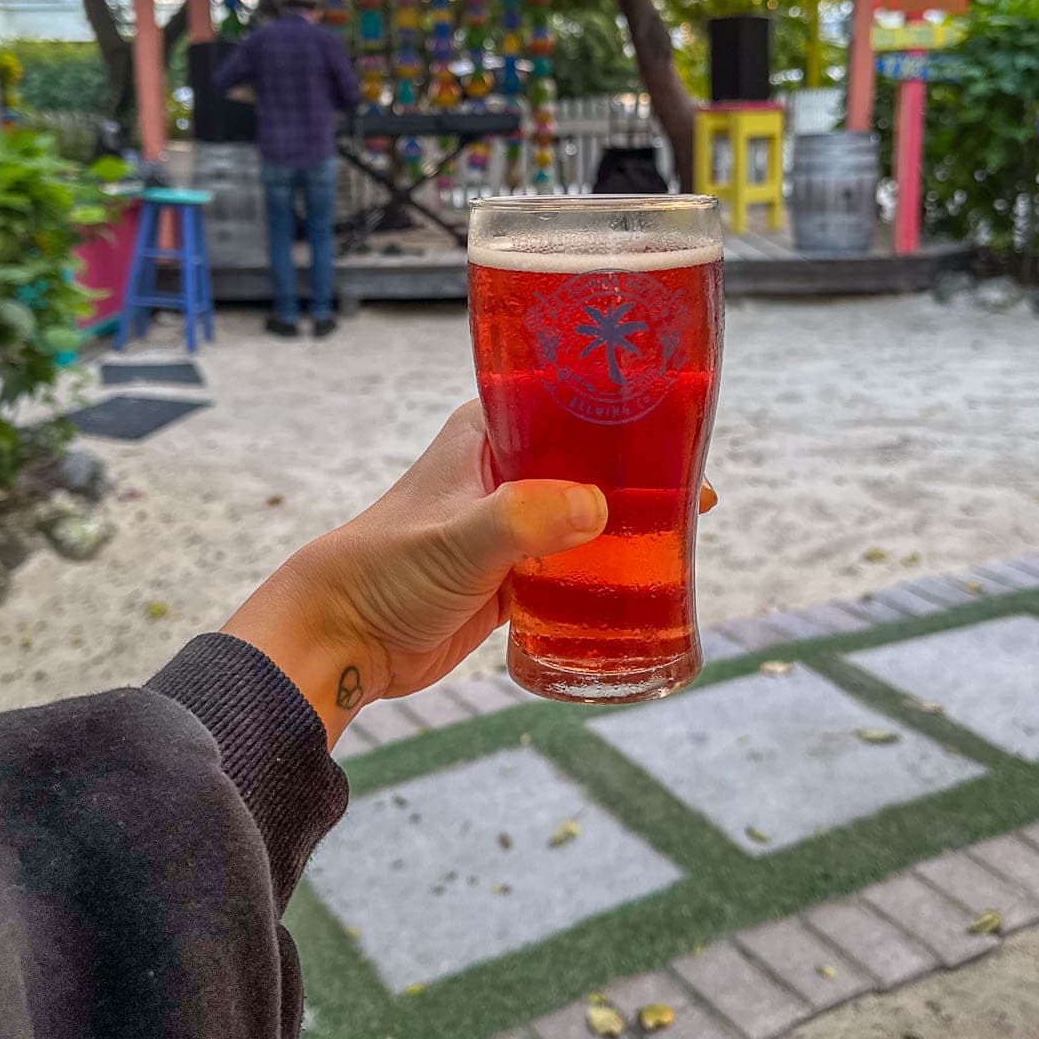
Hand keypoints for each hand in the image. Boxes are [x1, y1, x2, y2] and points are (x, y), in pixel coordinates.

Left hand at [223, 402, 715, 744]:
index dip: (622, 404)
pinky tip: (646, 579)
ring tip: (686, 531)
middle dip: (640, 469)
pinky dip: (607, 568)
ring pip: (588, 511)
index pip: (568, 398)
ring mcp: (510, 521)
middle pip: (590, 457)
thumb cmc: (385, 568)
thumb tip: (600, 510)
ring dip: (629, 521)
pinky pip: (575, 563)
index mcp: (490, 430)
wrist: (342, 640)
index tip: (679, 415)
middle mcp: (505, 467)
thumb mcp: (460, 537)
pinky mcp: (513, 572)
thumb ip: (525, 519)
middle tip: (696, 487)